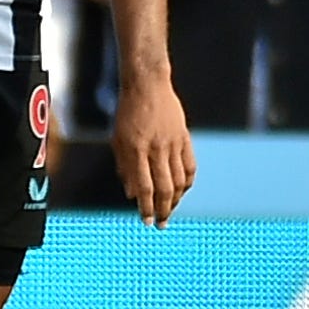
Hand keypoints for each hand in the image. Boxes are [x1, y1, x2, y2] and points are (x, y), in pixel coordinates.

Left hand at [114, 71, 194, 226]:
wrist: (147, 84)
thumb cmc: (127, 113)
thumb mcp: (118, 140)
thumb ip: (124, 168)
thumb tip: (131, 196)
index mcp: (136, 149)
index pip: (145, 187)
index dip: (146, 207)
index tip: (146, 221)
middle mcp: (156, 148)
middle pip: (165, 188)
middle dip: (163, 210)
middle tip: (161, 224)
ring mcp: (173, 143)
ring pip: (179, 180)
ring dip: (176, 200)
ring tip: (170, 210)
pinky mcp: (184, 137)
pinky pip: (190, 166)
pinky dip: (187, 183)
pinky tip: (182, 191)